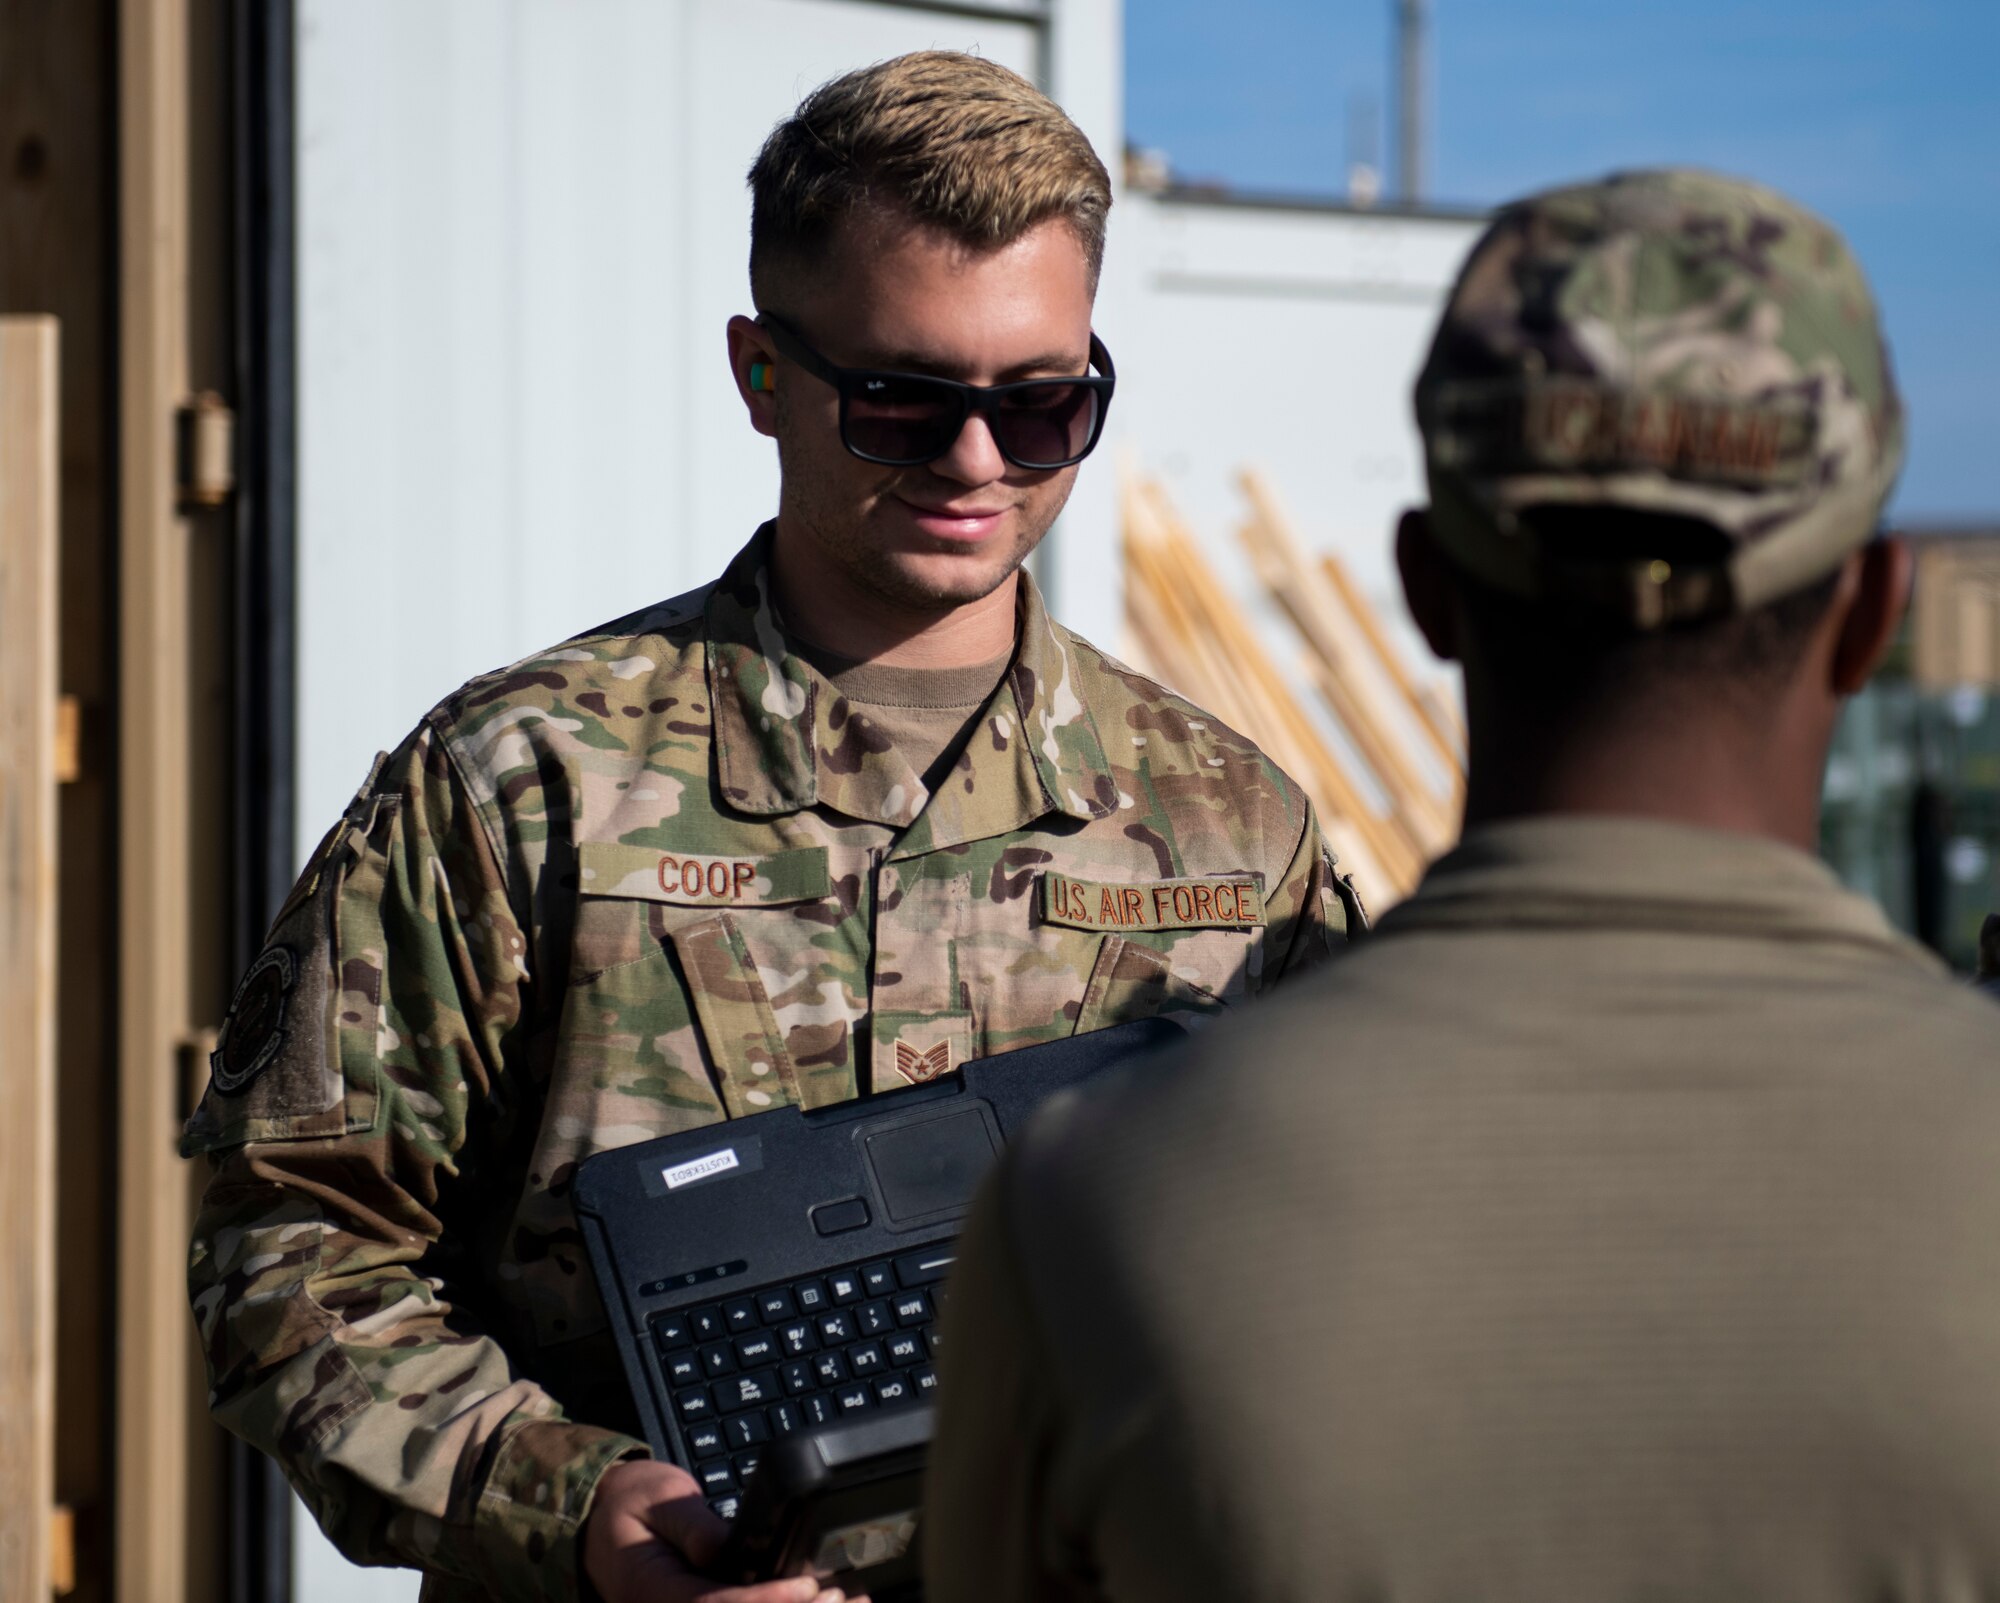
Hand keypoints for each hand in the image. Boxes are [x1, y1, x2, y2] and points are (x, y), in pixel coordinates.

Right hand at [581, 1459, 841, 1602]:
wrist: (600, 1525)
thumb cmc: (628, 1508)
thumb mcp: (655, 1499)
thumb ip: (693, 1523)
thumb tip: (725, 1547)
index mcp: (655, 1592)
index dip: (765, 1601)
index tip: (807, 1586)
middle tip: (843, 1598)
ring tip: (849, 1602)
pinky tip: (823, 1602)